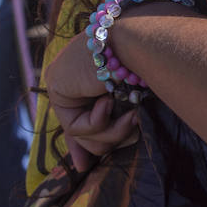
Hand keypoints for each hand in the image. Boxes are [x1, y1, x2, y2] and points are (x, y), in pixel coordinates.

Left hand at [46, 32, 138, 170]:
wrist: (137, 39)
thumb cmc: (148, 62)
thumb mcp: (136, 97)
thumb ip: (121, 119)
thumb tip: (111, 147)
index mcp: (98, 74)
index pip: (83, 117)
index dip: (84, 145)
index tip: (83, 167)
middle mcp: (78, 77)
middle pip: (84, 131)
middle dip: (107, 140)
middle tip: (131, 125)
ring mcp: (65, 81)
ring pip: (83, 134)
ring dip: (111, 131)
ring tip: (131, 116)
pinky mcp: (58, 87)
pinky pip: (76, 127)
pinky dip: (97, 121)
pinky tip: (107, 101)